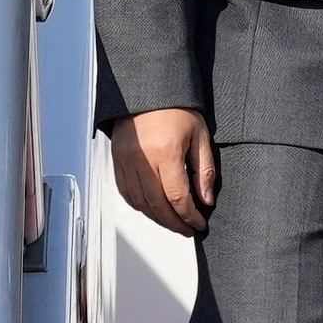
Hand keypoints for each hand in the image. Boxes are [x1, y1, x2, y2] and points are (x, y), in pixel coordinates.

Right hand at [109, 107, 217, 237]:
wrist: (147, 92)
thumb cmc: (176, 110)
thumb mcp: (200, 136)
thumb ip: (204, 170)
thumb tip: (205, 200)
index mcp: (166, 152)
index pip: (177, 197)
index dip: (189, 216)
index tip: (198, 224)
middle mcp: (142, 160)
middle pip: (157, 205)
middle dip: (174, 223)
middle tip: (187, 230)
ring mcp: (126, 162)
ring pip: (140, 203)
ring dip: (157, 218)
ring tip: (173, 222)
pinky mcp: (116, 162)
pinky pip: (126, 193)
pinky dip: (140, 206)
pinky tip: (153, 210)